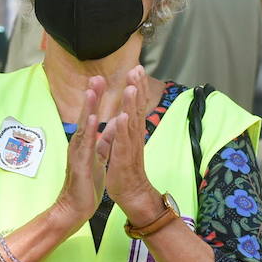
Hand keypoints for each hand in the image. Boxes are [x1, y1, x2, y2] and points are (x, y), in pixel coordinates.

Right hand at [53, 77, 107, 232]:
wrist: (75, 208)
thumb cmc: (86, 183)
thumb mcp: (99, 157)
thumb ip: (105, 140)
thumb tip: (113, 123)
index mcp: (85, 142)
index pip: (91, 116)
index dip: (96, 98)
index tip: (100, 80)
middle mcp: (79, 144)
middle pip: (86, 116)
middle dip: (91, 96)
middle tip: (96, 77)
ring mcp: (78, 153)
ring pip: (83, 126)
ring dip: (88, 108)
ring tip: (92, 91)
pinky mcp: (81, 164)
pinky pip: (85, 145)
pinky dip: (88, 130)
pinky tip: (92, 119)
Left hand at [98, 67, 162, 224]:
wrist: (131, 194)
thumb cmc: (125, 169)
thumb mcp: (124, 144)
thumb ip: (125, 128)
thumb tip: (125, 113)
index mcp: (132, 132)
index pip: (135, 105)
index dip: (136, 87)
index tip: (137, 69)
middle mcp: (134, 136)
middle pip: (136, 107)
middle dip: (137, 87)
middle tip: (138, 68)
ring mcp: (130, 146)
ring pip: (131, 121)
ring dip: (131, 103)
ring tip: (132, 86)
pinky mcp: (124, 158)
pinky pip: (124, 141)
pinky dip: (123, 128)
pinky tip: (123, 116)